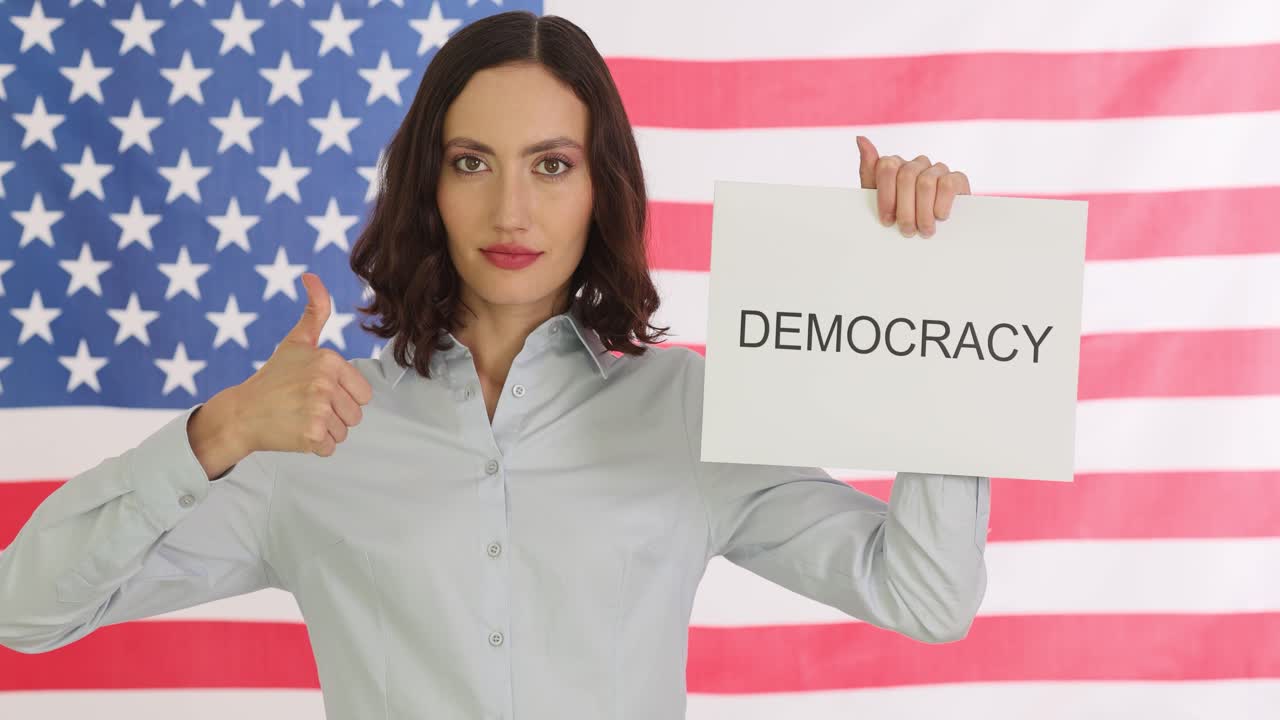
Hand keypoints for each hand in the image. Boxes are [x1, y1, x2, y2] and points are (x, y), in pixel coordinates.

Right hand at [233, 273, 374, 456]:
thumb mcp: (297, 341)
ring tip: (299, 417)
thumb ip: (315, 310)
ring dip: (325, 431)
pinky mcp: (311, 435)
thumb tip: (311, 275)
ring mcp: (318, 409)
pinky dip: (315, 446)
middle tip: (306, 406)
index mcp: (329, 360)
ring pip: (344, 432)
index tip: (317, 391)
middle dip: (335, 415)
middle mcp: (325, 383)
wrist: (240, 413)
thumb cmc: (273, 378)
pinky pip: (330, 448)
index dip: (344, 396)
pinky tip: (294, 432)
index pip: (364, 393)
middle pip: (356, 415)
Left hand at [856, 135, 970, 238]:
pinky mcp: (957, 178)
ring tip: (924, 230)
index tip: (887, 220)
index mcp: (896, 165)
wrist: (929, 232)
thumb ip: (869, 170)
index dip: (886, 196)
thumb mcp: (878, 199)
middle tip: (907, 231)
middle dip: (905, 209)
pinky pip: (947, 184)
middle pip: (906, 176)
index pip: (887, 167)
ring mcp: (937, 169)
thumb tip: (861, 138)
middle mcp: (916, 163)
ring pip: (926, 183)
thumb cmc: (900, 216)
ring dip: (923, 212)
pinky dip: (941, 204)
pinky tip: (940, 217)